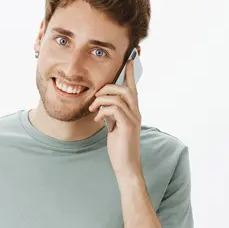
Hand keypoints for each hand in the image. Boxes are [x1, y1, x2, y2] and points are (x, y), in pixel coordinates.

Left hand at [88, 58, 142, 177]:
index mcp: (133, 112)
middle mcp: (136, 113)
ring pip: (118, 97)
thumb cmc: (119, 148)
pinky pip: (114, 109)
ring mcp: (133, 119)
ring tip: (93, 110)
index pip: (132, 89)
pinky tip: (97, 120)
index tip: (128, 61)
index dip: (130, 74)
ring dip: (101, 100)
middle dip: (108, 88)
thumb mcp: (114, 128)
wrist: (126, 166)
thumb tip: (102, 107)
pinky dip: (102, 111)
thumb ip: (112, 116)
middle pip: (125, 89)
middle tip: (95, 96)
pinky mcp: (127, 126)